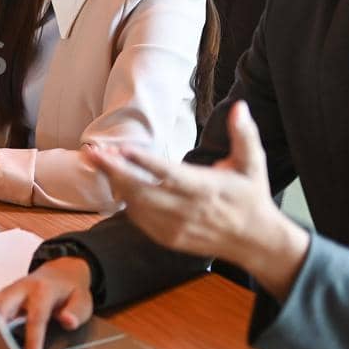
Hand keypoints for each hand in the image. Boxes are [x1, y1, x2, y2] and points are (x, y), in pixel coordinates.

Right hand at [0, 257, 94, 348]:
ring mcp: (9, 291)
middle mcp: (22, 288)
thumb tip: (68, 320)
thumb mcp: (83, 300)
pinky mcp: (2, 296)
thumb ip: (76, 312)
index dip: (33, 341)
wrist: (62, 272)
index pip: (36, 318)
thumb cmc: (70, 290)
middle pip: (2, 306)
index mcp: (43, 290)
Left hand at [83, 101, 308, 297]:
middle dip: (114, 170)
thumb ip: (245, 135)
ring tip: (97, 161)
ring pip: (136, 206)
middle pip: (143, 190)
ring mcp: (176, 227)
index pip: (170, 174)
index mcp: (206, 188)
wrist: (255, 241)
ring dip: (114, 184)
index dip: (145, 162)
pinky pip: (139, 220)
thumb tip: (239, 107)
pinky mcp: (169, 239)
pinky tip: (116, 183)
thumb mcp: (253, 164)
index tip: (122, 148)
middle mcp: (187, 210)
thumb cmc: (251, 196)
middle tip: (93, 151)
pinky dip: (125, 202)